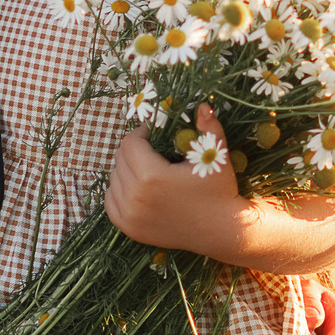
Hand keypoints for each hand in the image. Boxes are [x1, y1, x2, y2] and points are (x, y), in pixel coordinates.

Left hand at [105, 104, 244, 256]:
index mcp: (151, 176)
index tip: (153, 135)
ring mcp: (130, 216)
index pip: (129, 143)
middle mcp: (135, 197)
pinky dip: (119, 191)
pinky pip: (111, 201)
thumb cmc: (220, 190)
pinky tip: (137, 188)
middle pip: (119, 159)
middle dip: (134, 150)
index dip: (141, 134)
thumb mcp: (216, 156)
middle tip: (152, 151)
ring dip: (126, 170)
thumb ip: (208, 127)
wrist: (223, 230)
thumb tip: (202, 104)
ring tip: (148, 169)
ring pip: (113, 179)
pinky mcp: (130, 229)